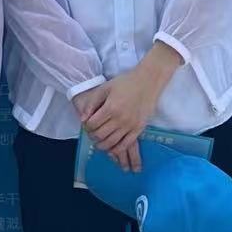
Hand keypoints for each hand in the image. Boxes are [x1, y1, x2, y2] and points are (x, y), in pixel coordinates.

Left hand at [74, 50, 178, 170]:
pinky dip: (116, 149)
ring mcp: (130, 125)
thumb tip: (83, 119)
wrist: (148, 81)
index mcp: (110, 108)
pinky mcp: (139, 129)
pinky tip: (111, 148)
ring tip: (99, 140)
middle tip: (92, 132)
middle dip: (92, 136)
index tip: (87, 124)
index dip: (86, 126)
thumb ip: (91, 103)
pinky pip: (125, 145)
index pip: (92, 125)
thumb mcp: (105, 88)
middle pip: (99, 135)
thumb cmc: (125, 83)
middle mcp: (120, 119)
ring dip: (101, 144)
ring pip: (111, 143)